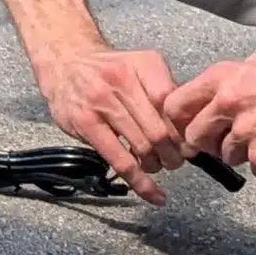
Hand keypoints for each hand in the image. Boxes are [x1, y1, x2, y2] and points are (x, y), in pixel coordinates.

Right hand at [35, 45, 184, 204]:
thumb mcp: (141, 65)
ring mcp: (101, 101)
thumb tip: (191, 126)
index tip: (190, 144)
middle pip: (160, 129)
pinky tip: (152, 193)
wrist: (65, 61)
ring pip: (143, 147)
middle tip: (175, 160)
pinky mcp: (85, 123)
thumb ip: (165, 90)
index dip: (184, 130)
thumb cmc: (109, 69)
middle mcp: (122, 79)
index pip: (172, 103)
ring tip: (156, 165)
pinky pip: (119, 161)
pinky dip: (140, 182)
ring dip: (156, 165)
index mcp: (143, 64)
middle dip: (173, 153)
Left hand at [165, 51, 255, 176]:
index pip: (174, 105)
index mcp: (222, 78)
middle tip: (229, 140)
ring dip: (243, 153)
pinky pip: (254, 169)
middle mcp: (228, 104)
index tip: (188, 128)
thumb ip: (227, 83)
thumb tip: (207, 100)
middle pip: (195, 137)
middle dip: (209, 142)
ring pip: (225, 155)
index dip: (179, 122)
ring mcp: (246, 133)